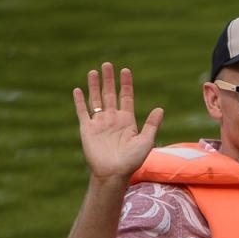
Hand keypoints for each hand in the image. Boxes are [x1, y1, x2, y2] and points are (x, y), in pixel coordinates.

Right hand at [73, 63, 163, 182]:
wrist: (114, 173)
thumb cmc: (132, 160)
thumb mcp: (146, 141)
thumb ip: (151, 124)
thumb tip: (160, 109)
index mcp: (127, 120)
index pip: (126, 97)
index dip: (125, 84)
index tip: (125, 70)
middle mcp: (112, 119)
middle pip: (110, 94)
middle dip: (109, 79)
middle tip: (108, 64)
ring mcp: (99, 123)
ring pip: (96, 99)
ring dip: (94, 85)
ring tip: (94, 71)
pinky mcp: (87, 129)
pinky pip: (82, 112)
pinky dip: (79, 101)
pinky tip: (78, 89)